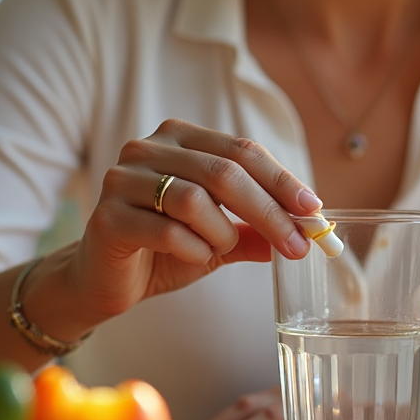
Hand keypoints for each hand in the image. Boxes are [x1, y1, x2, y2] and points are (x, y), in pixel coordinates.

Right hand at [27, 120, 322, 337]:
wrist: (106, 281)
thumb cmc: (164, 250)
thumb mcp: (220, 237)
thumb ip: (256, 230)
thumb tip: (307, 229)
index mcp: (179, 137)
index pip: (241, 150)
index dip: (282, 181)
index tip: (313, 210)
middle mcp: (147, 148)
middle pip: (224, 172)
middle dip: (269, 212)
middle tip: (296, 245)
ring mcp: (122, 179)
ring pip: (195, 199)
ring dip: (223, 233)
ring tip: (221, 249)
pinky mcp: (107, 216)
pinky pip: (168, 231)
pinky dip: (195, 250)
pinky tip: (195, 257)